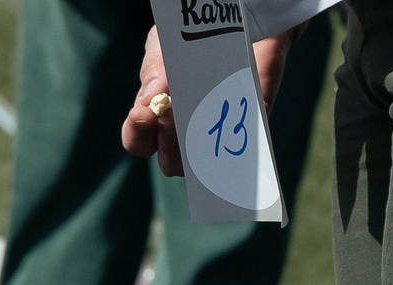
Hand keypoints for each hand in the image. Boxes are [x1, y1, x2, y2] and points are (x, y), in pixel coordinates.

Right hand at [123, 22, 305, 177]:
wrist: (243, 12)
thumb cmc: (195, 32)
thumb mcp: (165, 42)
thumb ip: (155, 67)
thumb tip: (151, 98)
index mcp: (158, 114)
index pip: (141, 141)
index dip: (138, 135)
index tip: (142, 115)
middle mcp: (187, 129)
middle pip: (172, 161)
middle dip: (169, 143)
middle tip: (172, 112)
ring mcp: (222, 126)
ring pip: (208, 158)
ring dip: (199, 142)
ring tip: (197, 109)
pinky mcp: (255, 115)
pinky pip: (249, 138)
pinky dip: (238, 131)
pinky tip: (229, 115)